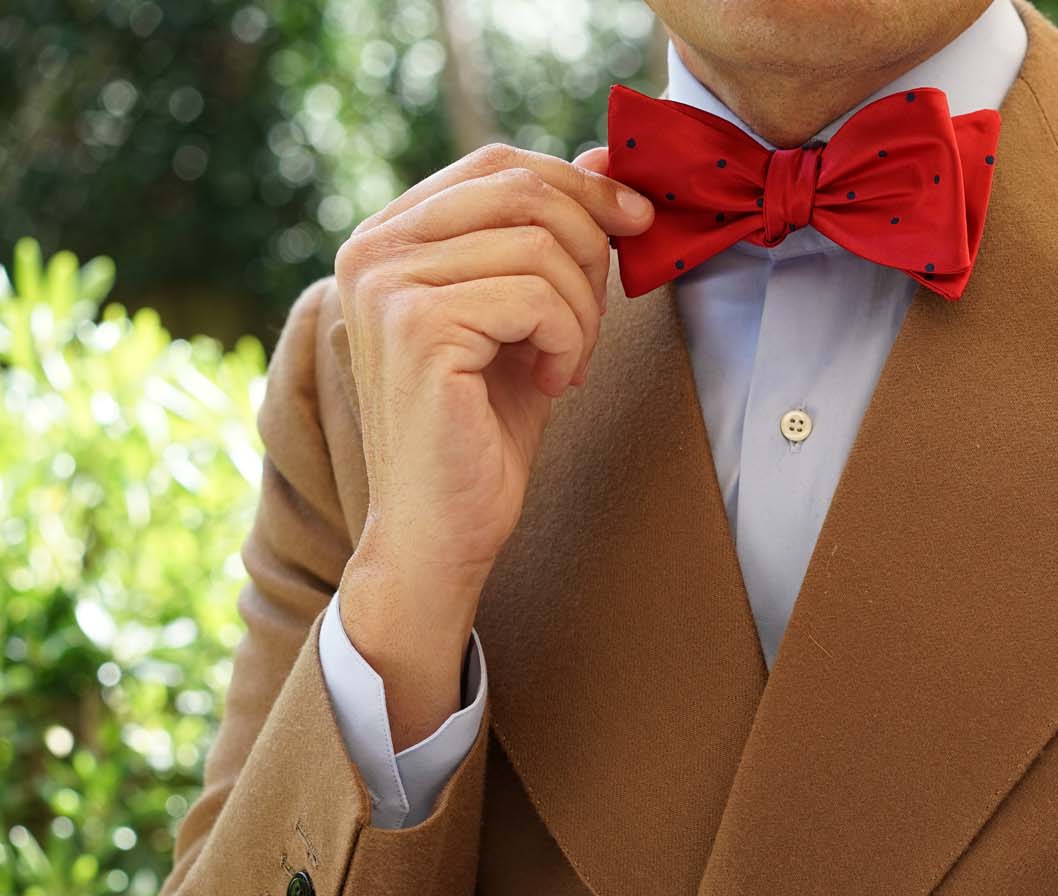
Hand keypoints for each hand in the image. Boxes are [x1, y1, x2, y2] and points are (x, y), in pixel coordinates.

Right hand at [333, 140, 654, 592]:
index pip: (498, 162)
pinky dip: (568, 341)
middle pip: (523, 189)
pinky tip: (551, 383)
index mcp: (389, 235)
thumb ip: (553, 235)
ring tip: (565, 362)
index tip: (636, 222)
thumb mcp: (528, 314)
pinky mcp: (416, 327)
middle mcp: (373, 248)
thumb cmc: (484, 429)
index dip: (579, 183)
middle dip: (590, 249)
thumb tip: (606, 157)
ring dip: (582, 309)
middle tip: (593, 321)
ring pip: (539, 244)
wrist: (443, 528)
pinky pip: (535, 295)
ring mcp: (386, 285)